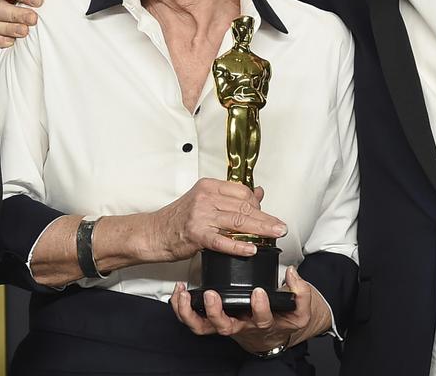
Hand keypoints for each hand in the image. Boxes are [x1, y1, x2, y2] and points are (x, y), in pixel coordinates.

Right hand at [146, 179, 285, 260]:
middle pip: (243, 207)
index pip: (242, 192)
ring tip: (274, 235)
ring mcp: (200, 215)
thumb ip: (231, 197)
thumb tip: (259, 191)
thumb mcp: (205, 200)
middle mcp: (205, 198)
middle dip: (265, 218)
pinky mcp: (196, 234)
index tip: (268, 215)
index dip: (258, 204)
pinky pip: (222, 241)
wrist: (154, 233)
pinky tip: (251, 249)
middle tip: (281, 227)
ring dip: (260, 230)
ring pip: (237, 222)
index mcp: (209, 186)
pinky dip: (238, 246)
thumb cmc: (180, 218)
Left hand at [170, 267, 330, 353]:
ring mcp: (224, 324)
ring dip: (190, 312)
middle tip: (213, 294)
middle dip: (216, 312)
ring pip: (203, 327)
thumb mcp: (299, 309)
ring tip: (186, 295)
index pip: (262, 319)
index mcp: (262, 323)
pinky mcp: (212, 320)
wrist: (272, 331)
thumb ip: (301, 292)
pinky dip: (182, 308)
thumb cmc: (282, 318)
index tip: (259, 292)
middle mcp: (241, 326)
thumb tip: (292, 273)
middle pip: (225, 327)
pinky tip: (179, 292)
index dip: (260, 307)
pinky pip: (193, 319)